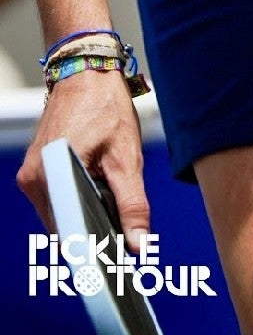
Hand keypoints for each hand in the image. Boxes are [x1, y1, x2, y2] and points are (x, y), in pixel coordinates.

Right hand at [18, 69, 149, 250]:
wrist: (87, 70)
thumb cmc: (105, 106)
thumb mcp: (126, 156)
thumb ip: (132, 203)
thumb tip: (138, 245)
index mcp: (50, 175)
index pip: (68, 234)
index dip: (93, 253)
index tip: (114, 264)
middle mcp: (33, 179)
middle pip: (63, 227)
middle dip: (92, 234)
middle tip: (124, 236)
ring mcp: (31, 175)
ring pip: (60, 214)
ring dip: (85, 215)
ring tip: (114, 207)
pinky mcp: (36, 169)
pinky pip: (57, 198)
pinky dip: (77, 200)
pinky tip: (98, 190)